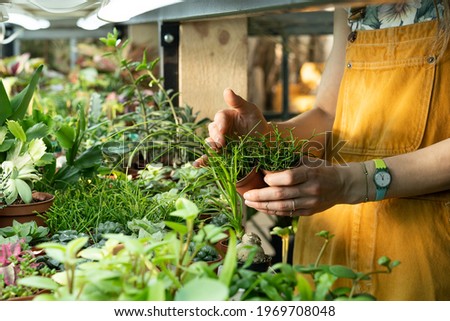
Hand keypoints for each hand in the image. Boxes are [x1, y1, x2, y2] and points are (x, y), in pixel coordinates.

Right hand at [193, 88, 269, 166]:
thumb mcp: (250, 109)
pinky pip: (210, 157)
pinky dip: (203, 161)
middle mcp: (220, 129)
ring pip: (210, 143)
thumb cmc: (257, 121)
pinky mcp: (222, 154)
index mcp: (225, 117)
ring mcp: (220, 143)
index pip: (219, 118)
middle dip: (216, 137)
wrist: (265, 140)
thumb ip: (237, 102)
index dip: (220, 124)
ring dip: (210, 148)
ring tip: (212, 151)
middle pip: (212, 131)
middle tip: (221, 143)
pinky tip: (197, 164)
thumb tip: (226, 90)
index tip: (223, 130)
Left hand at [242, 160, 362, 216]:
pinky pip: (288, 213)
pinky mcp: (309, 212)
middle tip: (246, 195)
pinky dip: (273, 211)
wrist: (343, 185)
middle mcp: (311, 190)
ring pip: (283, 207)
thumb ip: (290, 164)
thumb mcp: (309, 161)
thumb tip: (265, 169)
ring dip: (263, 206)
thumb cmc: (322, 169)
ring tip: (250, 203)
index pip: (289, 178)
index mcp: (311, 173)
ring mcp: (310, 203)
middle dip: (261, 196)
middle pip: (282, 195)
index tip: (263, 178)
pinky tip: (262, 208)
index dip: (274, 179)